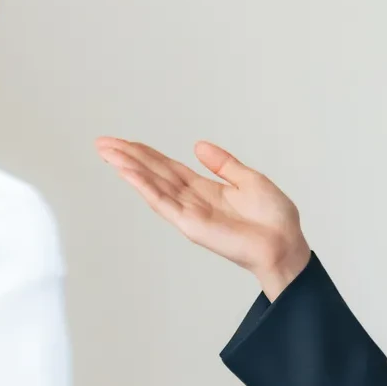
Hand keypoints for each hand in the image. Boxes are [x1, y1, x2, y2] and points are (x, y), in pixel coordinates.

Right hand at [96, 137, 311, 298]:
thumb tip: (198, 146)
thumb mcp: (249, 179)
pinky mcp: (190, 224)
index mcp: (204, 189)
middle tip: (102, 142)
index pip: (167, 167)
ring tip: (107, 152)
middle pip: (153, 173)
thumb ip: (223, 163)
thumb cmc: (274, 218)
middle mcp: (191, 200)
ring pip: (152, 185)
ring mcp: (188, 213)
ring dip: (129, 168)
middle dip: (128, 157)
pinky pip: (162, 202)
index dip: (145, 154)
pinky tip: (127, 173)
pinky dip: (144, 187)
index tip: (124, 141)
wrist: (285, 243)